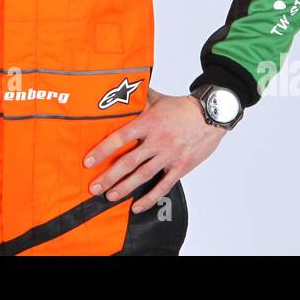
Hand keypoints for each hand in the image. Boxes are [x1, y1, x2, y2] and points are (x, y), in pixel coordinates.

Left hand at [83, 88, 226, 212]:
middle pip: (129, 161)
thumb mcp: (157, 99)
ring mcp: (169, 155)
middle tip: (93, 187)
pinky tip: (137, 206)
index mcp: (148, 122)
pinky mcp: (181, 166)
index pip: (120, 138)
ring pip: (143, 175)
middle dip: (109, 176)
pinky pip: (163, 185)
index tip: (88, 162)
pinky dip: (150, 198)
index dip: (103, 151)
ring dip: (124, 188)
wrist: (211, 115)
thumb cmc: (181, 107)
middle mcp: (157, 140)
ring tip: (110, 196)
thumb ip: (138, 100)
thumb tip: (119, 92)